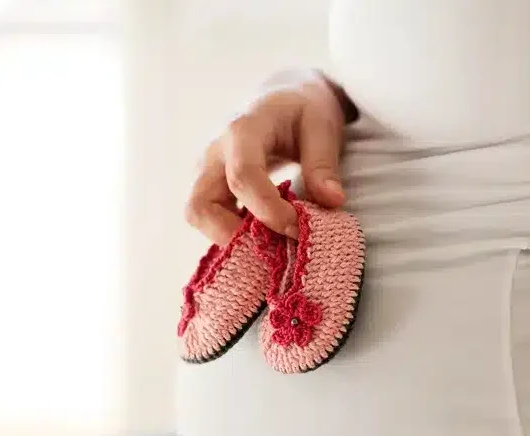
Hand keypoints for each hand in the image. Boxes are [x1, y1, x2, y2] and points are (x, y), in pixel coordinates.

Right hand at [185, 69, 355, 244]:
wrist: (279, 96)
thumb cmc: (300, 108)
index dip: (268, 210)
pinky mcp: (206, 185)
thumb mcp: (321, 124)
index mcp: (242, 129)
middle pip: (199, 204)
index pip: (242, 176)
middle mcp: (213, 152)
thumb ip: (324, 163)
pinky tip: (264, 233)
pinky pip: (207, 217)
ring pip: (196, 215)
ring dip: (229, 236)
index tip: (297, 228)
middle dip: (232, 234)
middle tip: (274, 244)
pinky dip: (232, 233)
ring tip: (270, 239)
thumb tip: (332, 202)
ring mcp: (204, 170)